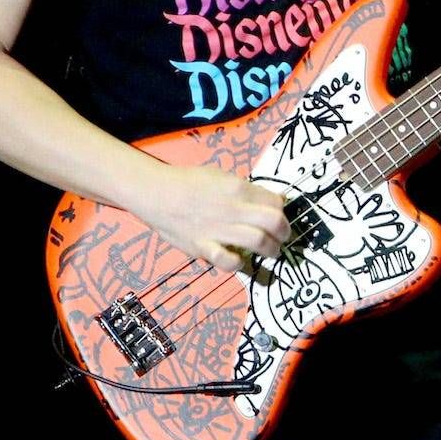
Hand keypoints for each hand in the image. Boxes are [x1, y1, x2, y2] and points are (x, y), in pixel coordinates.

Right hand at [134, 164, 290, 271]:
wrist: (156, 193)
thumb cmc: (188, 182)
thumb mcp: (221, 176)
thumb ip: (246, 190)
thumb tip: (273, 201)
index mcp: (238, 188)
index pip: (275, 202)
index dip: (282, 210)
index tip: (279, 215)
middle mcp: (232, 208)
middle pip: (274, 222)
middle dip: (284, 232)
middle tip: (282, 236)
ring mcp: (218, 229)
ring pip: (259, 242)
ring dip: (271, 250)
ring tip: (270, 251)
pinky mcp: (203, 247)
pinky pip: (228, 261)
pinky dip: (238, 262)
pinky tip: (239, 259)